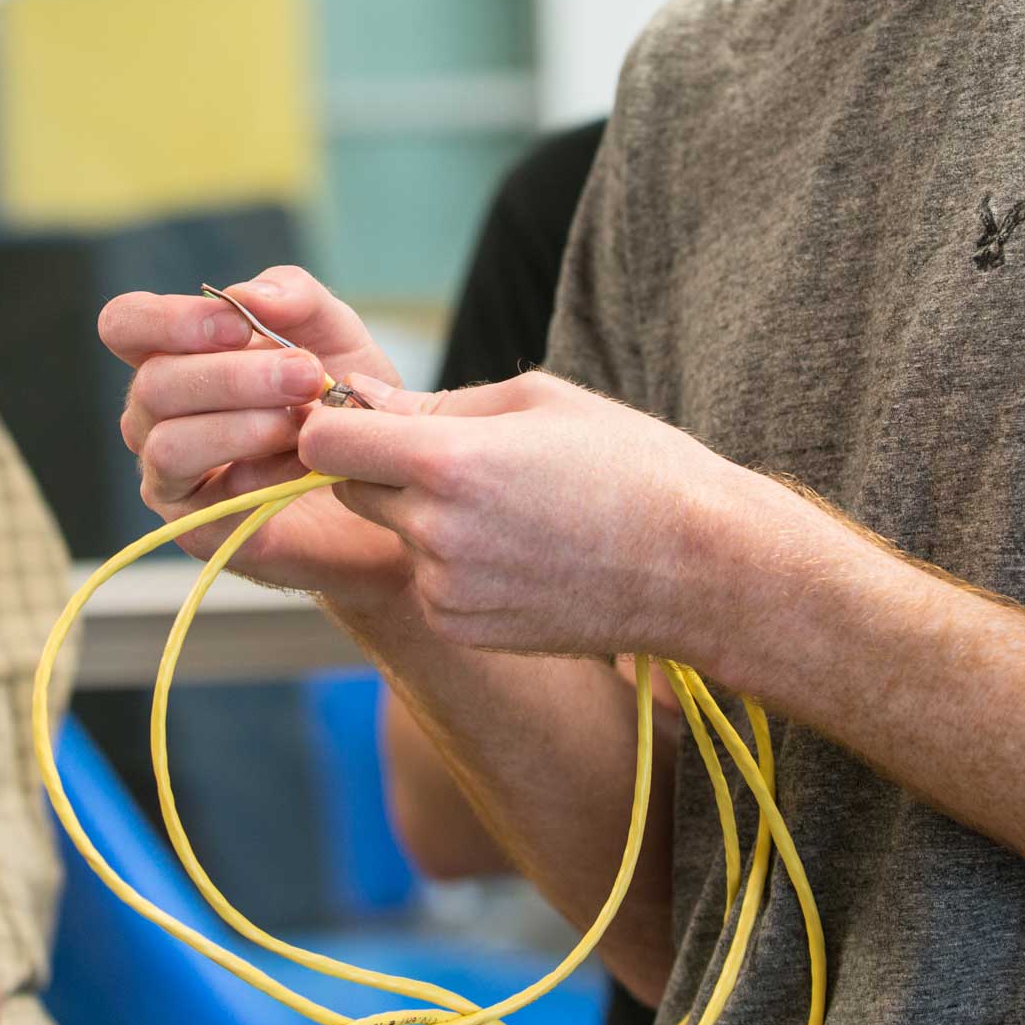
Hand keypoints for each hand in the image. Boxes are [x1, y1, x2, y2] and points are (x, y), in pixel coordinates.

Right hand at [97, 266, 412, 606]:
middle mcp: (155, 414)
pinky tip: (306, 465)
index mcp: (173, 355)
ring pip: (167, 445)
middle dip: (233, 376)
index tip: (239, 326)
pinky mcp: (196, 528)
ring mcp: (169, 474)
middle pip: (152, 384)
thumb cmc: (343, 399)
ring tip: (304, 423)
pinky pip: (205, 501)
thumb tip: (243, 295)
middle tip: (307, 375)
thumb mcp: (334, 332)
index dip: (169, 319)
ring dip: (243, 426)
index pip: (125, 324)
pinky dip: (260, 476)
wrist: (383, 478)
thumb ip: (293, 297)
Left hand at [301, 370, 787, 660]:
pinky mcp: (463, 627)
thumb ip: (436, 404)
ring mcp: (448, 589)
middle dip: (381, 467)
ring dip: (423, 517)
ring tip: (508, 507)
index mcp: (449, 463)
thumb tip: (358, 398)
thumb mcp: (538, 401)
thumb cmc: (629, 464)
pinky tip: (519, 551)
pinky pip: (427, 581)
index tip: (370, 418)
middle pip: (351, 490)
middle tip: (456, 458)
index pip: (325, 443)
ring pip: (394, 536)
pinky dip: (452, 563)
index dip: (339, 424)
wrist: (698, 568)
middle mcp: (436, 532)